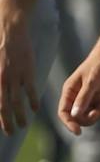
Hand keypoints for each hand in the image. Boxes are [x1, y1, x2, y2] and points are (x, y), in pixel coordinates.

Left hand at [0, 15, 39, 135]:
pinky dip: (32, 100)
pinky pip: (30, 89)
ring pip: (17, 101)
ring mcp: (15, 76)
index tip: (0, 128)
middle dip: (6, 122)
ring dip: (20, 115)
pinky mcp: (27, 69)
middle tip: (10, 133)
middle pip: (4, 106)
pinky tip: (34, 109)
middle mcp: (2, 80)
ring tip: (22, 126)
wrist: (8, 28)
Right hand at [57, 46, 99, 134]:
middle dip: (88, 117)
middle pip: (77, 118)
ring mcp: (87, 98)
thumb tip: (74, 115)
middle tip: (98, 111)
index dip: (68, 124)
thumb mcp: (93, 81)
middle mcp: (75, 96)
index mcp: (69, 91)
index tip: (78, 132)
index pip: (63, 113)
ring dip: (99, 112)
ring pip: (89, 116)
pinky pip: (98, 111)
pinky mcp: (97, 97)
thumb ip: (84, 98)